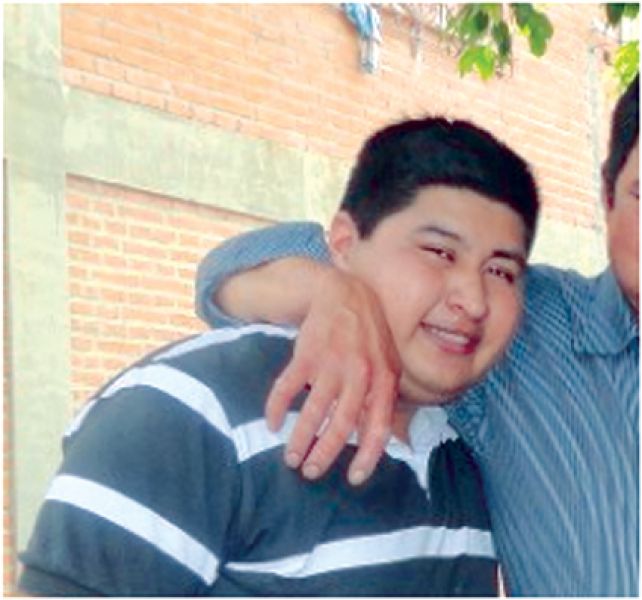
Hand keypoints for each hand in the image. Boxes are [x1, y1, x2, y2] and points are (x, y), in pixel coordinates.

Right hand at [265, 266, 399, 484]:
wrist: (346, 295)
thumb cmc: (370, 336)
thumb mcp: (388, 364)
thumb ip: (384, 399)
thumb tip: (386, 440)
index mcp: (383, 380)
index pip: (378, 426)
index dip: (367, 456)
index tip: (353, 479)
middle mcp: (360, 374)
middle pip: (342, 424)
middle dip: (325, 454)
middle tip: (311, 472)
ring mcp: (332, 364)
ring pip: (313, 411)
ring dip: (300, 439)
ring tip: (290, 458)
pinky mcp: (307, 354)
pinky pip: (288, 387)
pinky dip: (276, 407)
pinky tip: (271, 422)